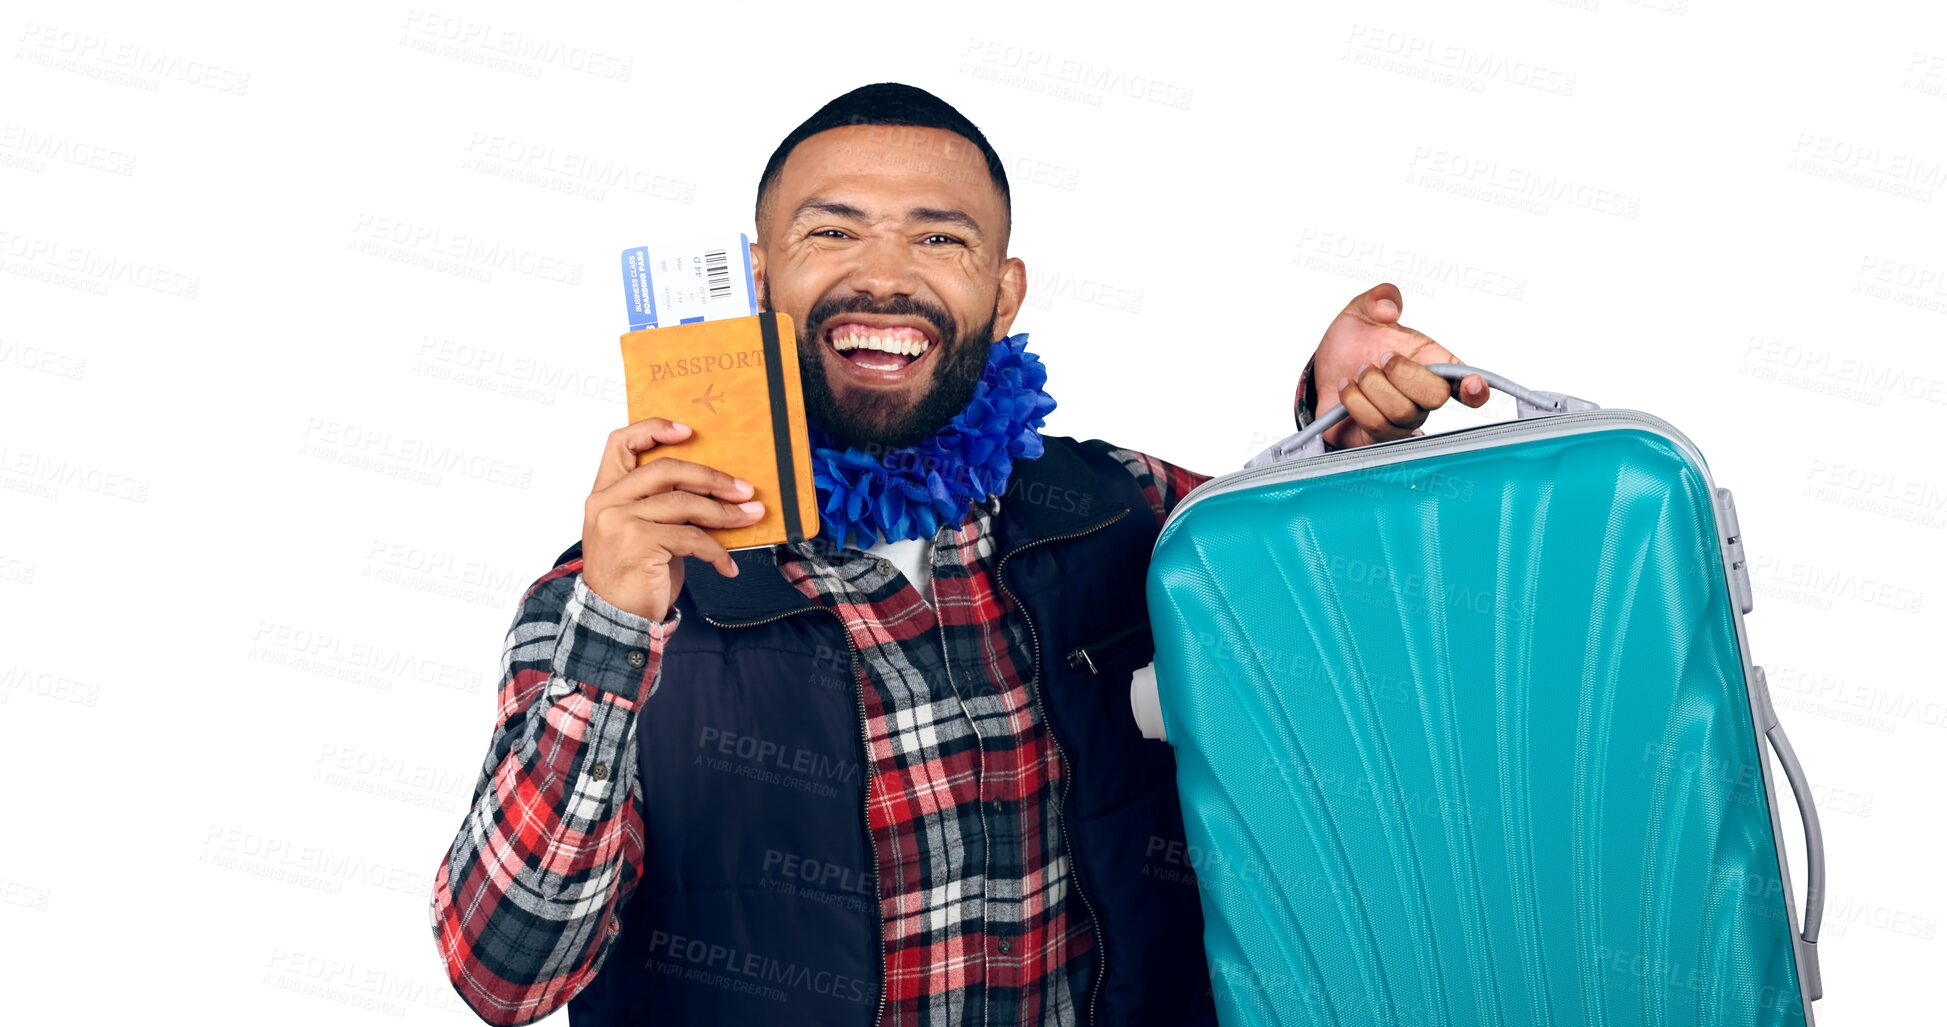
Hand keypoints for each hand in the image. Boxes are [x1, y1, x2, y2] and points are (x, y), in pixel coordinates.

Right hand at [580, 418, 766, 621]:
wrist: (614, 619)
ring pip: (685, 503)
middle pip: (667, 469)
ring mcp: (619, 521)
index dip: (654, 429)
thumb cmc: (633, 574)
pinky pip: (691, 537)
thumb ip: (662, 504)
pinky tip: (727, 565)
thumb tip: (714, 488)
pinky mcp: (639, 543)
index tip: (688, 432)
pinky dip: (716, 551)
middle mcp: (606, 502)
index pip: (620, 442)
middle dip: (712, 477)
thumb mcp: (642, 531)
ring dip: (725, 512)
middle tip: (744, 489)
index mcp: (604, 491)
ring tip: (750, 518)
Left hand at [1307, 283, 1489, 448]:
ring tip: (1360, 372)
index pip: (1465, 382)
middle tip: (1381, 358)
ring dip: (1373, 386)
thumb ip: (1379, 297)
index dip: (1475, 388)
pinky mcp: (1378, 437)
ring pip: (1401, 412)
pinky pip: (1375, 426)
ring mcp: (1403, 420)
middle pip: (1435, 397)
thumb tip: (1388, 309)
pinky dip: (1355, 401)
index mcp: (1431, 363)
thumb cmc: (1352, 344)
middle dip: (1403, 373)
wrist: (1322, 371)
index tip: (1472, 384)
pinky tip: (1348, 388)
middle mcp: (1422, 396)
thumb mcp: (1361, 310)